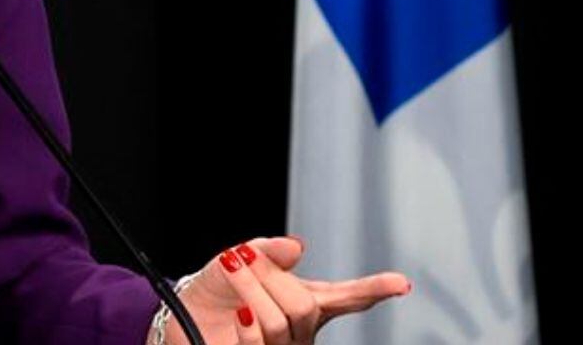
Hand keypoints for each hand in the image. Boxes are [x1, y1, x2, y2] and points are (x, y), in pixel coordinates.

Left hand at [162, 236, 409, 344]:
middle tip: (241, 258)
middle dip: (268, 276)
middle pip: (303, 306)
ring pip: (280, 322)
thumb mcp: (235, 262)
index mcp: (307, 302)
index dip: (375, 289)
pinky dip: (248, 324)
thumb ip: (264, 252)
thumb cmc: (215, 293)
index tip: (402, 283)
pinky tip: (240, 314)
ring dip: (250, 290)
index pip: (347, 297)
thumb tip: (295, 246)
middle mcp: (300, 330)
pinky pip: (261, 344)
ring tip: (231, 273)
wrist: (180, 319)